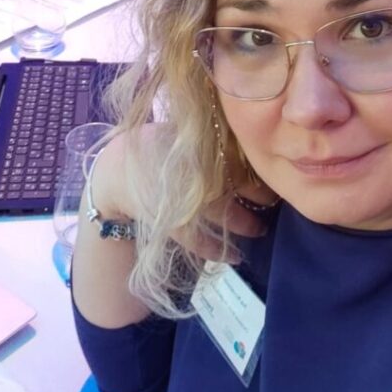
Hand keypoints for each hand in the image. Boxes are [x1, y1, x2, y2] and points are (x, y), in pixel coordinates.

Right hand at [92, 127, 266, 263]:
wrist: (118, 171)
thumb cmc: (155, 147)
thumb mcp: (182, 134)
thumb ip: (212, 138)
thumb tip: (250, 140)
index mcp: (197, 146)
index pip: (236, 158)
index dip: (257, 170)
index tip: (273, 174)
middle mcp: (193, 171)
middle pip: (234, 185)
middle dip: (258, 197)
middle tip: (273, 203)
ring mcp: (183, 199)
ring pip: (222, 213)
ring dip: (244, 223)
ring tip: (260, 229)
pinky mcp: (172, 222)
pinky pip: (198, 240)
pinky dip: (217, 250)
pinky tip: (235, 256)